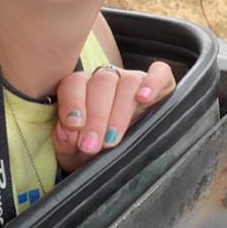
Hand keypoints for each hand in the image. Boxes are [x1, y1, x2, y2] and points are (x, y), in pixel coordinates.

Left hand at [53, 61, 174, 172]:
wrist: (124, 155)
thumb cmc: (95, 150)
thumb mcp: (74, 152)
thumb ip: (65, 142)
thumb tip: (67, 132)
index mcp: (83, 88)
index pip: (74, 84)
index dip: (73, 102)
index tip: (74, 126)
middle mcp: (109, 78)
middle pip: (102, 82)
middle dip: (97, 116)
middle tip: (92, 145)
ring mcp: (135, 78)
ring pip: (128, 81)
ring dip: (119, 111)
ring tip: (113, 139)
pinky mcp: (161, 83)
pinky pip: (160, 72)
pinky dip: (153, 82)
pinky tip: (145, 99)